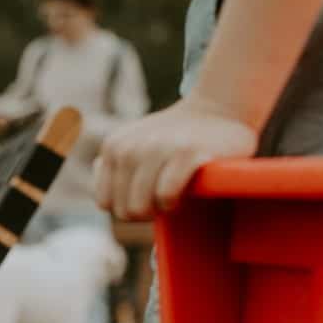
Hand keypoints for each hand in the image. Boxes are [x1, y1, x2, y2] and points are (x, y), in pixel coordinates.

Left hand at [93, 95, 258, 220]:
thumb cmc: (176, 139)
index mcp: (113, 147)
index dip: (127, 206)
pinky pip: (165, 196)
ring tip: (174, 193)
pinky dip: (175, 202)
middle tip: (163, 196)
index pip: (105, 203)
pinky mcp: (186, 153)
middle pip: (124, 211)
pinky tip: (185, 191)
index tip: (146, 195)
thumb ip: (113, 169)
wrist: (219, 109)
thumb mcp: (135, 146)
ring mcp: (157, 148)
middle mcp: (130, 147)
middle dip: (145, 212)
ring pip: (141, 208)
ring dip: (161, 209)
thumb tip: (103, 201)